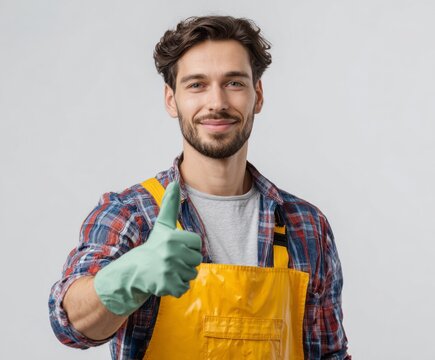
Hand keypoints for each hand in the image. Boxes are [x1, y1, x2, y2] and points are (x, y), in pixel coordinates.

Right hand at [94, 181, 201, 315]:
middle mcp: (170, 253)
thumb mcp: (163, 225)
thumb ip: (170, 204)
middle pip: (197, 260)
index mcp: (172, 237)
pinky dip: (177, 287)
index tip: (175, 247)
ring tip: (168, 269)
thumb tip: (174, 182)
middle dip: (186, 261)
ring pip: (192, 274)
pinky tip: (165, 280)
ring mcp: (168, 270)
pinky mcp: (166, 286)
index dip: (188, 246)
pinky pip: (184, 288)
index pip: (197, 243)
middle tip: (171, 260)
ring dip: (182, 274)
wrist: (134, 271)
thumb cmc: (154, 245)